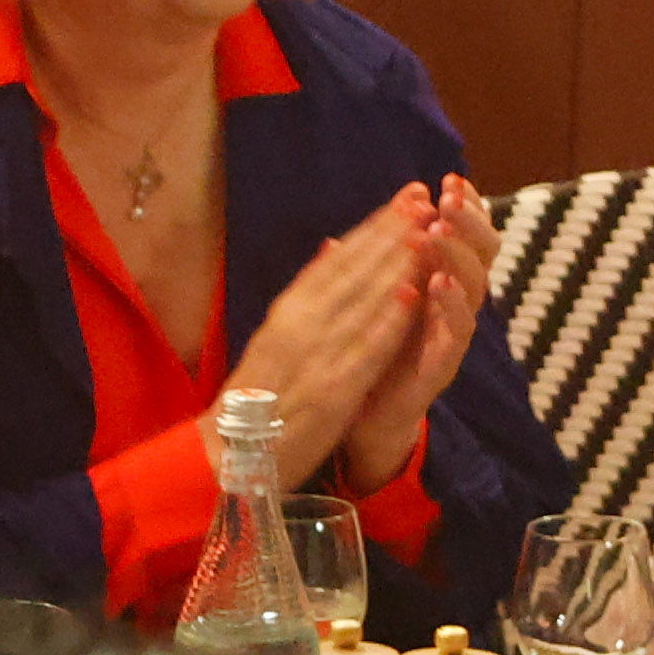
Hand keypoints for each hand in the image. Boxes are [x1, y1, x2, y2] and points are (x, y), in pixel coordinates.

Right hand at [222, 188, 441, 472]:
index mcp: (286, 313)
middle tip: (422, 197)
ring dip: (396, 263)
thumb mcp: (273, 339)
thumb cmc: (255, 401)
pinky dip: (389, 318)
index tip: (401, 200)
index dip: (372, 227)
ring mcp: (316, 356)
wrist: (227, 457)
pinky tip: (414, 291)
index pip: (336, 261)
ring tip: (425, 230)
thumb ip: (304, 298)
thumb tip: (330, 250)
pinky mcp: (331, 389)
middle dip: (390, 232)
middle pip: (352, 271)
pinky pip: (367, 347)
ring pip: (363, 300)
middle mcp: (299, 326)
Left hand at [340, 176, 496, 488]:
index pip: (467, 236)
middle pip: (482, 255)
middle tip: (450, 198)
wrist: (366, 415)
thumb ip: (376, 262)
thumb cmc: (376, 348)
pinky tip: (432, 284)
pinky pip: (454, 333)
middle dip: (469, 222)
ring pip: (473, 289)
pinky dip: (446, 306)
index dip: (467, 207)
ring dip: (457, 257)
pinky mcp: (442, 366)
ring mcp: (453, 335)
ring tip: (437, 232)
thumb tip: (369, 221)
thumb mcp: (374, 297)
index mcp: (442, 280)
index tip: (451, 179)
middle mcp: (455, 304)